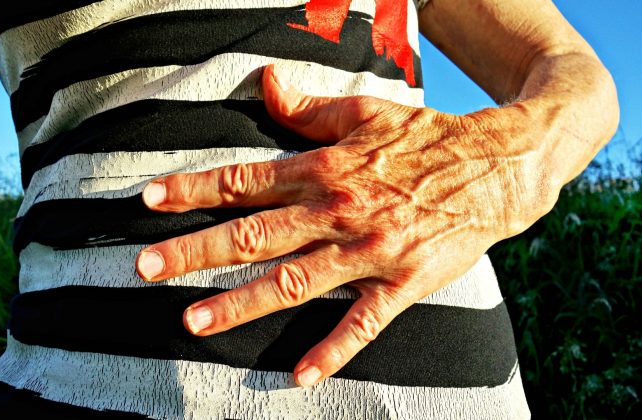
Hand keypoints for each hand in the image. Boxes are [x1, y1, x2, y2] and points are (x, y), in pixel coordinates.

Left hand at [135, 64, 554, 386]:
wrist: (497, 166)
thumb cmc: (425, 138)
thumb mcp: (366, 111)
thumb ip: (308, 107)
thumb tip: (264, 82)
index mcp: (324, 168)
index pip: (246, 179)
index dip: (194, 188)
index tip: (150, 199)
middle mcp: (337, 211)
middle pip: (254, 234)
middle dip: (195, 251)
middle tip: (144, 268)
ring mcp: (369, 250)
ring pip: (295, 281)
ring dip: (241, 303)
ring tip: (192, 322)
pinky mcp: (402, 282)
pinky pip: (363, 323)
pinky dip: (332, 352)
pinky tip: (298, 378)